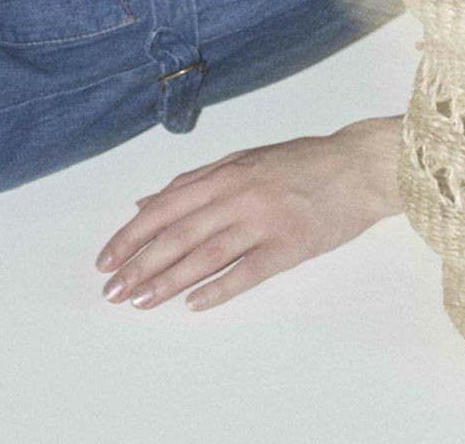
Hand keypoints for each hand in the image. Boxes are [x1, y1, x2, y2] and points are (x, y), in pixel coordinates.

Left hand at [94, 115, 402, 312]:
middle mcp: (237, 194)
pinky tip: (194, 304)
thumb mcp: (242, 160)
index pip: (164, 207)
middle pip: (178, 234)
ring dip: (168, 280)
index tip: (106, 260)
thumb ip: (194, 182)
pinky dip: (219, 288)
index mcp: (224, 173)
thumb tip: (145, 203)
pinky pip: (247, 271)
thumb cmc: (300, 163)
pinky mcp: (289, 245)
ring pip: (205, 254)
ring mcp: (263, 220)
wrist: (357, 166)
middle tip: (113, 292)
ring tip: (141, 303)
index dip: (131, 235)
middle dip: (140, 264)